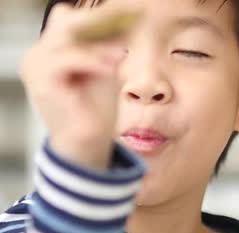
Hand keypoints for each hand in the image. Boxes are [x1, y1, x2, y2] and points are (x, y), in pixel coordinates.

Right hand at [19, 2, 140, 169]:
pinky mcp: (40, 79)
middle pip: (66, 21)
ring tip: (120, 54)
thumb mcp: (106, 67)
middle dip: (98, 22)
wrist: (89, 139)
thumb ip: (109, 45)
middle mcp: (39, 53)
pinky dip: (91, 61)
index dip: (96, 15)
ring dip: (97, 45)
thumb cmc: (96, 107)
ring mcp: (35, 64)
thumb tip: (129, 20)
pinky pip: (66, 59)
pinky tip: (110, 66)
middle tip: (126, 22)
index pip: (69, 18)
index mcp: (52, 49)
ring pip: (67, 39)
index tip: (127, 12)